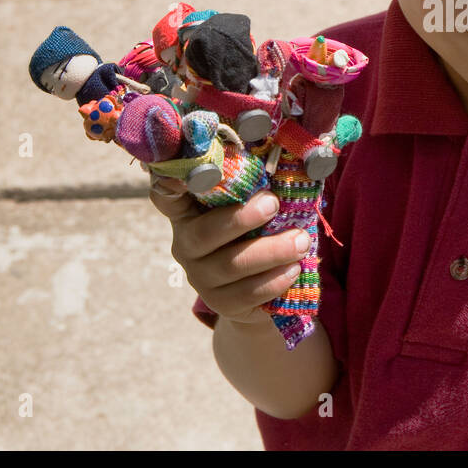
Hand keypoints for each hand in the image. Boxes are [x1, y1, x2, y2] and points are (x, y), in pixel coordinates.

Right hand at [148, 177, 307, 326]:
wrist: (260, 289)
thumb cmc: (257, 232)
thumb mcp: (251, 208)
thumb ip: (254, 188)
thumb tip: (288, 164)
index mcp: (189, 214)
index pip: (166, 197)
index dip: (169, 185)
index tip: (183, 175)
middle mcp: (186, 245)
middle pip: (204, 234)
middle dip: (241, 218)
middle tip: (273, 204)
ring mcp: (201, 277)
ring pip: (231, 265)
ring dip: (270, 251)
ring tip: (300, 241)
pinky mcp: (221, 303)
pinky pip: (246, 294)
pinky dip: (273, 280)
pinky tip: (293, 269)